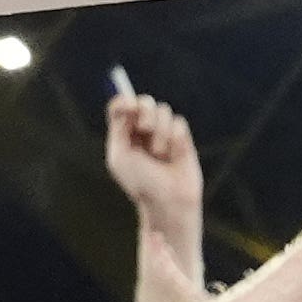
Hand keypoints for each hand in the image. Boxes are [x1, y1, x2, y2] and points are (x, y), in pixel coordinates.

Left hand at [103, 80, 204, 242]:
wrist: (167, 200)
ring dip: (160, 132)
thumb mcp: (120, 156)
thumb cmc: (140, 182)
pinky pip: (179, 123)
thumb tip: (128, 105)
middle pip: (143, 101)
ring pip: (163, 110)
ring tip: (159, 154)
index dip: (124, 101)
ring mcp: (163, 132)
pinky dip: (174, 138)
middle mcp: (143, 130)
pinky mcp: (182, 138)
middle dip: (145, 111)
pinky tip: (173, 155)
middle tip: (144, 128)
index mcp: (124, 133)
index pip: (121, 106)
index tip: (128, 106)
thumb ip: (119, 128)